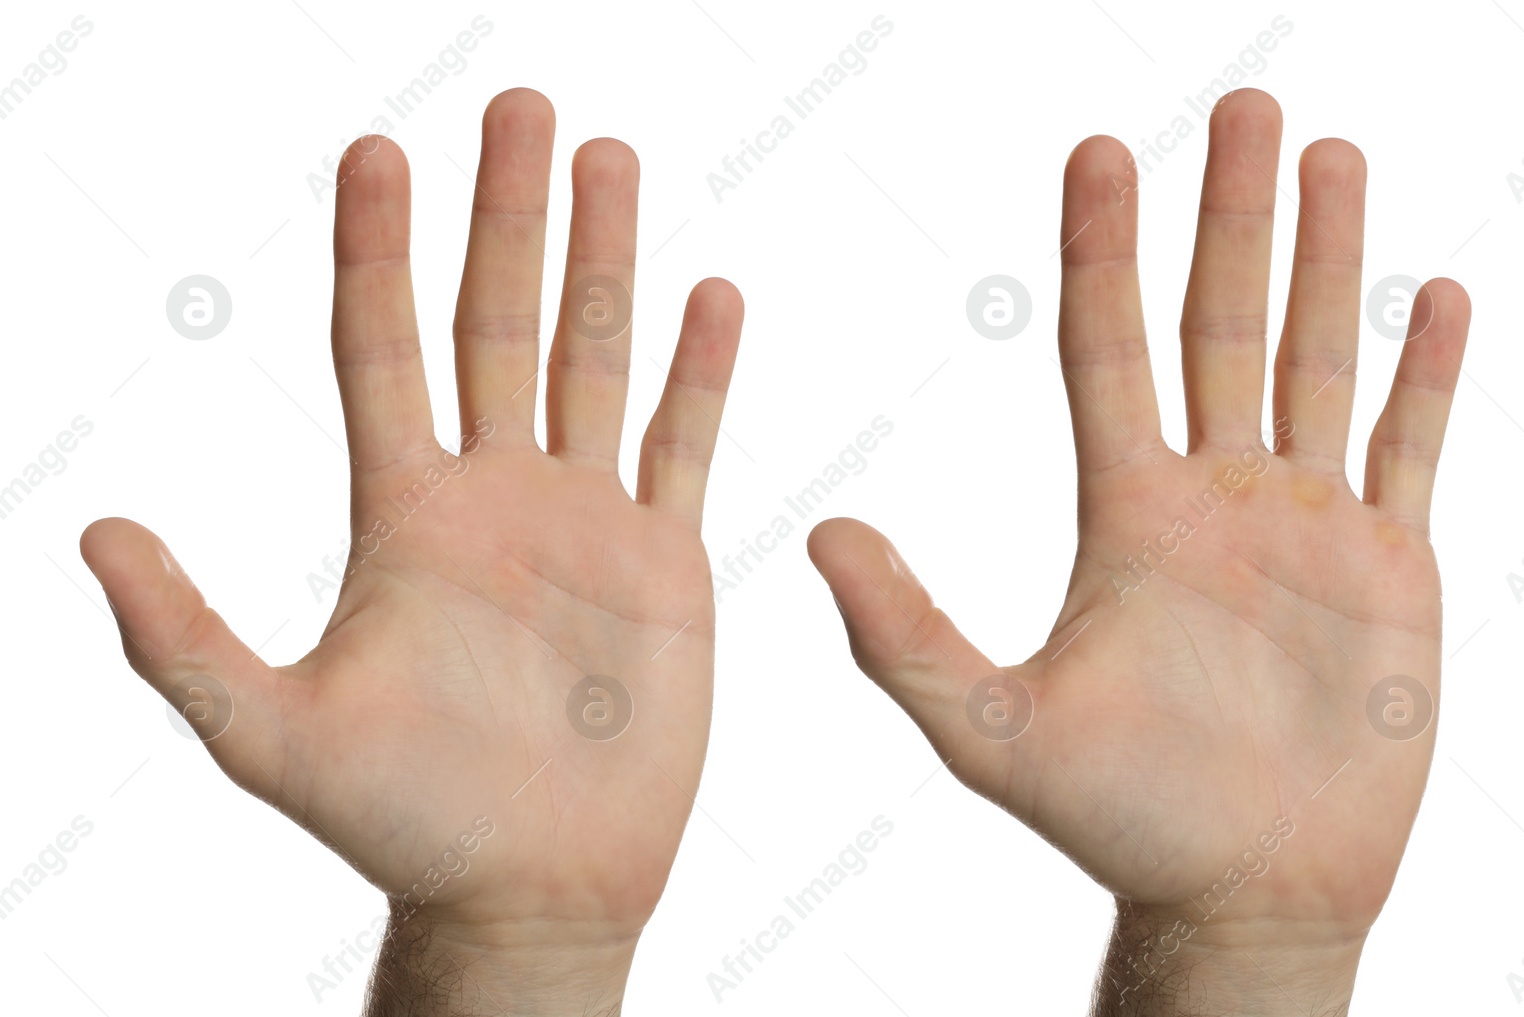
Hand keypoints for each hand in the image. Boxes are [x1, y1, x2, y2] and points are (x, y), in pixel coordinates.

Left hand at [81, 88, 742, 1015]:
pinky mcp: (661, 562)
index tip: (380, 150)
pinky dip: (700, 374)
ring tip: (610, 161)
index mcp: (403, 515)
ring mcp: (583, 521)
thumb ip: (186, 639)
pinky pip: (683, 447)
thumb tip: (99, 534)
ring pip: (595, 363)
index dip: (377, 250)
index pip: (382, 349)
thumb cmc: (402, 824)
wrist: (531, 888)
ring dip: (606, 262)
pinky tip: (712, 296)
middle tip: (524, 108)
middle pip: (497, 325)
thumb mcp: (271, 736)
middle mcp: (492, 495)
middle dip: (508, 215)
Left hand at [808, 89, 1467, 1014]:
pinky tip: (1429, 296)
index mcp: (1126, 512)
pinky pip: (1410, 447)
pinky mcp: (1389, 568)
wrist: (1245, 892)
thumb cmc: (1121, 821)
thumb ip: (904, 635)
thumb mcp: (993, 731)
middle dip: (1230, 214)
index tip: (1099, 149)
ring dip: (1327, 260)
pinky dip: (1422, 375)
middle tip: (1240, 105)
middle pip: (1220, 325)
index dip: (1103, 249)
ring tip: (1332, 155)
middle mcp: (1214, 497)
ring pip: (1316, 360)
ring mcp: (1306, 525)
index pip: (1108, 348)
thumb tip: (819, 531)